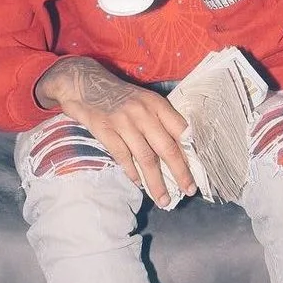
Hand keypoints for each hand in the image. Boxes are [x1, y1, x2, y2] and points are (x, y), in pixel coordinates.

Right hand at [34, 57, 195, 205]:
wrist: (85, 83)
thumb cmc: (119, 96)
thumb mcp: (144, 101)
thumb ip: (161, 121)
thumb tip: (181, 150)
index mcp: (156, 104)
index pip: (180, 130)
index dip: (191, 152)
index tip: (198, 169)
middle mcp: (143, 112)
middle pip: (166, 148)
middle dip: (180, 172)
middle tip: (188, 190)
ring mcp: (123, 122)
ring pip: (145, 158)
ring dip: (156, 182)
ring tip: (163, 199)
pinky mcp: (105, 130)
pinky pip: (123, 157)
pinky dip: (132, 173)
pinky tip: (139, 184)